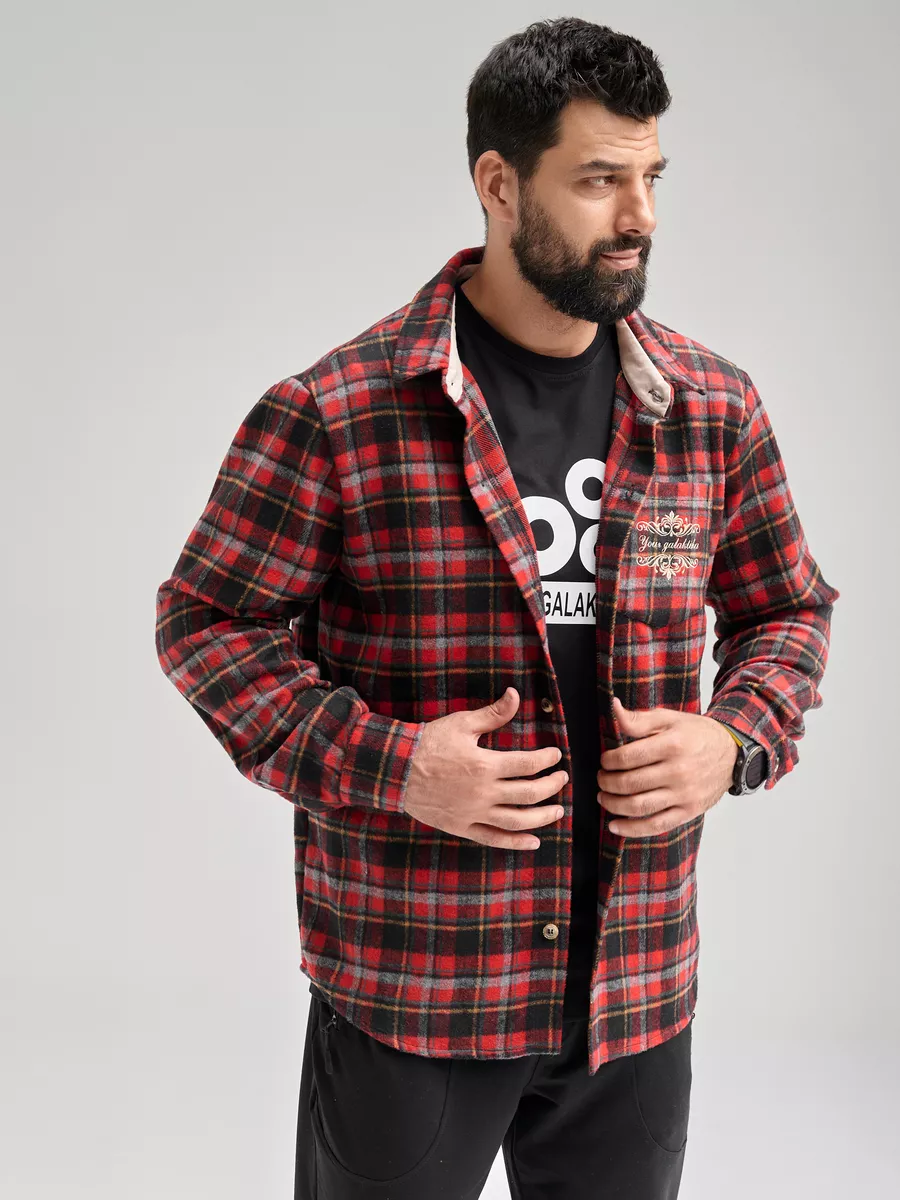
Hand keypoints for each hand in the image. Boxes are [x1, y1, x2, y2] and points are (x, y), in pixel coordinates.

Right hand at [403, 688, 566, 850]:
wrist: (396, 770)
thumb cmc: (429, 743)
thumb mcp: (461, 723)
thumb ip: (493, 714)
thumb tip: (516, 694)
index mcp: (485, 765)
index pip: (528, 764)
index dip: (547, 760)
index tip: (555, 755)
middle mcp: (483, 793)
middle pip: (529, 793)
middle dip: (551, 786)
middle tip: (561, 780)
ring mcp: (473, 813)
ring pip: (517, 820)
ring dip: (542, 817)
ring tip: (557, 811)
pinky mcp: (462, 827)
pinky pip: (494, 839)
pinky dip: (516, 843)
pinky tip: (534, 841)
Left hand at [598, 696, 738, 836]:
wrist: (732, 753)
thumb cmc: (697, 734)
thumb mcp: (669, 719)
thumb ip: (639, 719)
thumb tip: (613, 708)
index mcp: (672, 745)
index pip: (627, 757)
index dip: (608, 761)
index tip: (604, 761)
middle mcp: (678, 771)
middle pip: (630, 783)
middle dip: (607, 782)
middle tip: (601, 778)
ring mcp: (684, 794)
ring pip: (639, 806)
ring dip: (614, 804)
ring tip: (604, 797)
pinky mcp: (689, 811)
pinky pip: (656, 825)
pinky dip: (632, 829)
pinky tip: (615, 825)